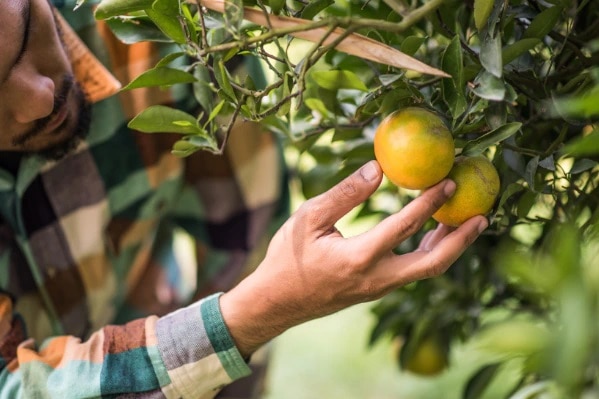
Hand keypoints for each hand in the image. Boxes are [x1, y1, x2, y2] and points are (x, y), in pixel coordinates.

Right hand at [220, 160, 487, 356]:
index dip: (430, 202)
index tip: (450, 181)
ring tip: (466, 222)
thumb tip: (379, 168)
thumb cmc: (287, 257)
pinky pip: (412, 272)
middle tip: (483, 215)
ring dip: (449, 247)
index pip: (404, 226)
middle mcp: (376, 278)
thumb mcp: (309, 218)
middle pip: (433, 263)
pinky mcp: (375, 290)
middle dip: (461, 239)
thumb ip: (345, 194)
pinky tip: (432, 236)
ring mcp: (378, 288)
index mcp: (358, 258)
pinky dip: (429, 254)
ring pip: (426, 270)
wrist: (276, 302)